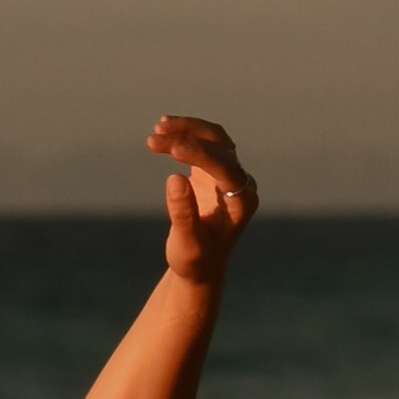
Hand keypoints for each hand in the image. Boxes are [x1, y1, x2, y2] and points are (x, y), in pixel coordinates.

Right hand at [147, 115, 258, 285]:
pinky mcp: (216, 170)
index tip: (174, 149)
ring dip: (186, 130)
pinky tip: (162, 131)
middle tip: (154, 138)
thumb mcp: (186, 245)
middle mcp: (243, 184)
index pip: (226, 169)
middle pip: (220, 147)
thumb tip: (174, 179)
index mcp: (243, 203)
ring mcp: (231, 174)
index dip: (201, 156)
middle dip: (188, 138)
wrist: (200, 267)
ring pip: (213, 139)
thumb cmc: (195, 260)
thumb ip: (183, 214)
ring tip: (157, 130)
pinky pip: (202, 144)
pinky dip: (183, 135)